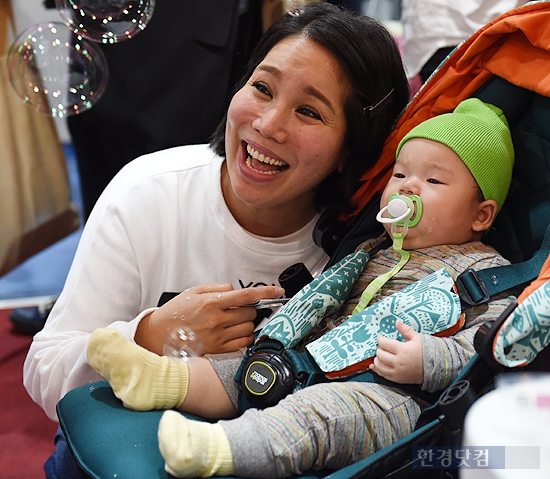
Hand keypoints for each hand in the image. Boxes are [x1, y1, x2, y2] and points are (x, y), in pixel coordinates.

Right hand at [135, 283, 284, 354]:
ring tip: (231, 322)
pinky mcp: (218, 351)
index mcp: (212, 302)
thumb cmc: (176, 312)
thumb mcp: (194, 291)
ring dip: (246, 324)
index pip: (246, 295)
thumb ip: (218, 288)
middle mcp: (217, 320)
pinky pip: (243, 343)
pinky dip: (243, 337)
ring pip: (249, 328)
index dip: (266, 292)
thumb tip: (236, 291)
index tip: (278, 291)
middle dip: (249, 309)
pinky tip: (233, 333)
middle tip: (237, 310)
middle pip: (251, 313)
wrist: (158, 335)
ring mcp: (218, 337)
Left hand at [369, 320, 423, 383]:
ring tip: (379, 355)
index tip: (380, 338)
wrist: (435, 367)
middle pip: (380, 355)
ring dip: (376, 360)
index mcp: (403, 350)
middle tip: (381, 346)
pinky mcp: (398, 379)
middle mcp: (399, 362)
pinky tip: (374, 366)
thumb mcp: (417, 338)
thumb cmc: (425, 351)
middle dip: (379, 349)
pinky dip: (377, 370)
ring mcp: (398, 372)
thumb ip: (405, 330)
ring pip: (380, 366)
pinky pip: (383, 375)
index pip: (385, 344)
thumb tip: (396, 322)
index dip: (380, 339)